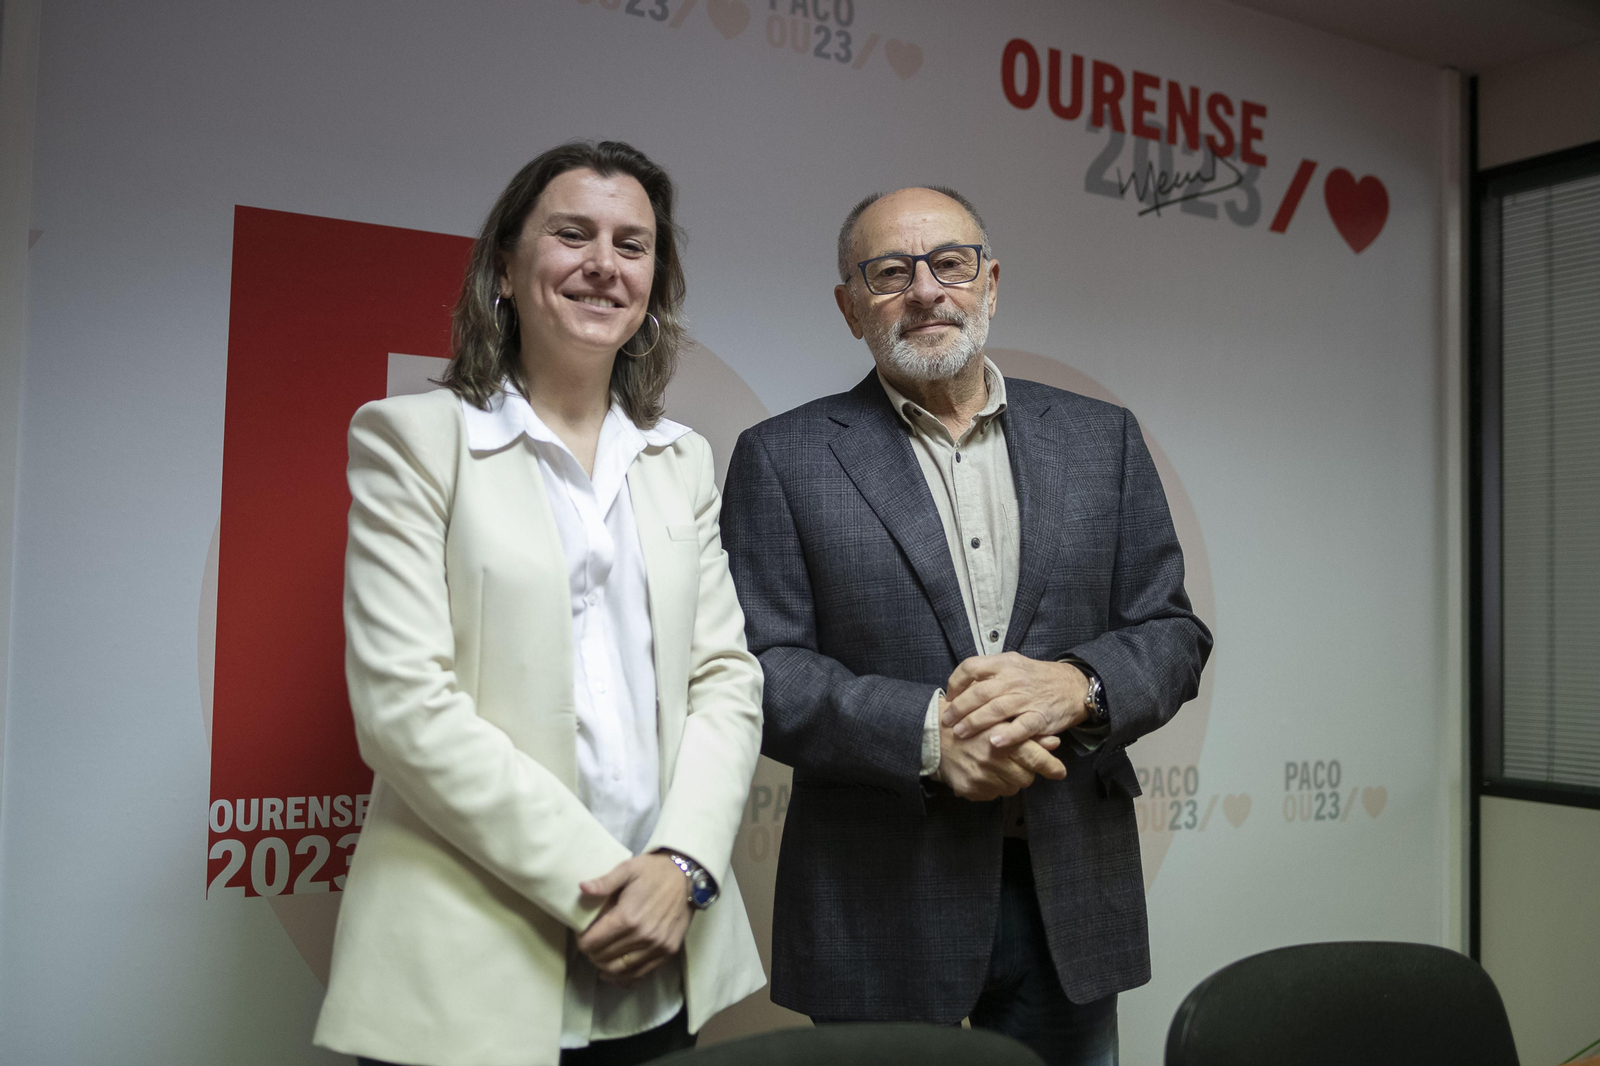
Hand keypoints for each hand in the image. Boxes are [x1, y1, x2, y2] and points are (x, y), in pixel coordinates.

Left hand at [576, 853, 692, 986]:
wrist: (688, 877)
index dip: (582, 940)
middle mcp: (642, 936)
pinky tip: (614, 972)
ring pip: (619, 970)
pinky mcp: (668, 951)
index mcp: (627, 917)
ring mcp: (657, 946)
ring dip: (604, 966)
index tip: (582, 934)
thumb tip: (582, 888)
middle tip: (590, 944)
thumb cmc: (654, 871)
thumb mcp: (628, 869)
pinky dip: (624, 977)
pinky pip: (640, 973)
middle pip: (603, 957)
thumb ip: (604, 882)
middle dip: (591, 952)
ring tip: (599, 956)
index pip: (593, 942)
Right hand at [937, 699, 1065, 801]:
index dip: (1051, 766)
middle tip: (1015, 761)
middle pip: (1026, 778)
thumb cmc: (971, 725)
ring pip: (1011, 788)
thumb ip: (1028, 734)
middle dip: (1025, 771)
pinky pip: (993, 795)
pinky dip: (993, 786)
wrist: (935, 737)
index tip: (1060, 772)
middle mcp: (992, 760)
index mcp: (1001, 740)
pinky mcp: (970, 789)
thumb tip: (1054, 743)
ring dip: (1010, 780)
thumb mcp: (1000, 722)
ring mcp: (980, 777)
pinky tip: (984, 773)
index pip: (1035, 758)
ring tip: (997, 766)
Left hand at [942, 653, 1090, 750]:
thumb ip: (989, 674)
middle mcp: (1013, 678)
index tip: (949, 698)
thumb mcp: (1013, 666)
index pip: (970, 667)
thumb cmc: (1036, 678)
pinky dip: (1008, 735)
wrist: (1073, 686)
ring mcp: (1027, 697)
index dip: (955, 683)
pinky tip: (994, 743)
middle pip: (979, 692)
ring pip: (996, 709)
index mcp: (1004, 663)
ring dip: (975, 723)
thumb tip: (960, 687)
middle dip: (959, 709)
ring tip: (960, 734)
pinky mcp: (1041, 716)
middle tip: (947, 722)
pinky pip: (1022, 726)